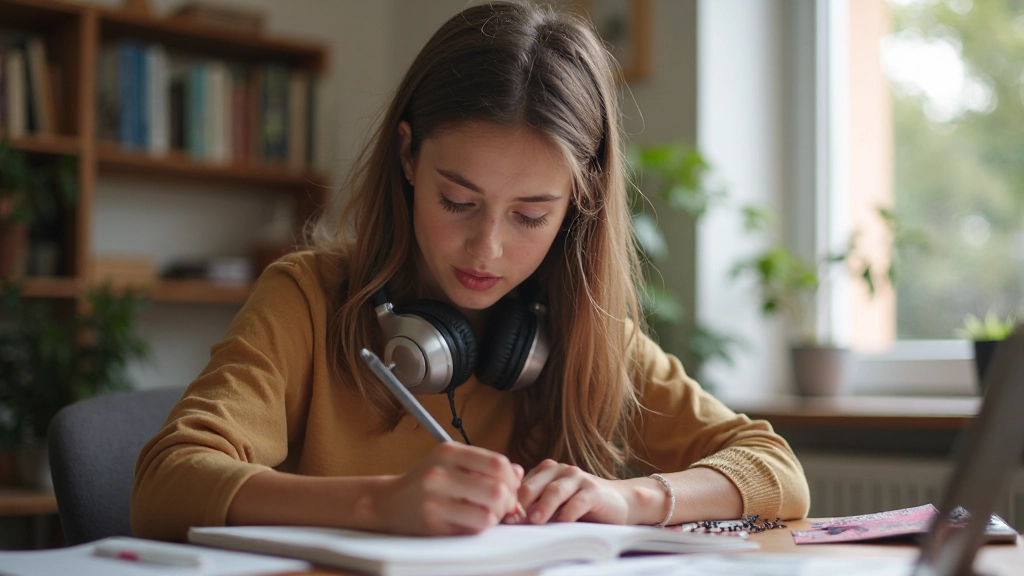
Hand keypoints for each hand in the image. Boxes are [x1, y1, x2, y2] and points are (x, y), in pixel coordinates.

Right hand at [375, 442, 523, 535]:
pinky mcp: (433, 524)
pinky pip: (472, 529)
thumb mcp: (452, 463)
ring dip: (496, 518)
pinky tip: (473, 522)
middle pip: (497, 490)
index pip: (497, 463)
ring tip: (488, 515)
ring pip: (488, 514)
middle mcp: (439, 473)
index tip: (510, 487)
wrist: (389, 502)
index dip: (512, 478)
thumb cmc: (428, 482)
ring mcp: (434, 500)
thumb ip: (485, 465)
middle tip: (503, 506)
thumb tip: (519, 473)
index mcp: (448, 451)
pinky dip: (480, 528)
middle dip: (508, 502)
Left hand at [517, 459, 632, 524]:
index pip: (522, 484)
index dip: (511, 502)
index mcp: (546, 470)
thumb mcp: (555, 503)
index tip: (502, 517)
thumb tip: (510, 519)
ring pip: (555, 491)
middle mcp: (560, 470)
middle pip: (534, 485)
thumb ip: (535, 505)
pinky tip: (562, 522)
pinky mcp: (593, 490)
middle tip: (513, 520)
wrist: (618, 502)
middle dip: (522, 503)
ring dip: (543, 507)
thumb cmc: (580, 505)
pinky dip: (568, 512)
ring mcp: (578, 478)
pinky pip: (578, 501)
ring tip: (534, 520)